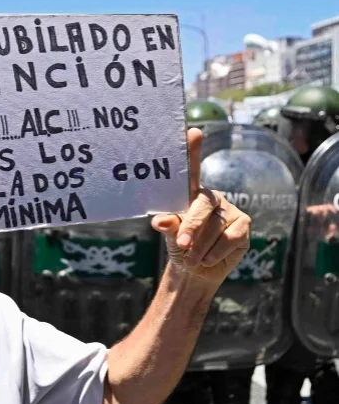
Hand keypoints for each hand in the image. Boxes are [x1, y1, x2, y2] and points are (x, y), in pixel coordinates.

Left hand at [151, 128, 250, 286]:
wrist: (197, 271)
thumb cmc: (181, 247)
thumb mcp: (171, 236)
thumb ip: (169, 226)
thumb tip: (160, 222)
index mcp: (191, 194)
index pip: (191, 170)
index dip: (193, 150)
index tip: (193, 132)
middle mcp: (211, 198)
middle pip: (202, 206)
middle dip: (191, 227)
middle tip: (181, 244)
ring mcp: (229, 210)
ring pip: (215, 226)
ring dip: (201, 247)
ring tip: (193, 259)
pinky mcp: (244, 225)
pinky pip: (230, 237)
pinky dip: (216, 252)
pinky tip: (209, 259)